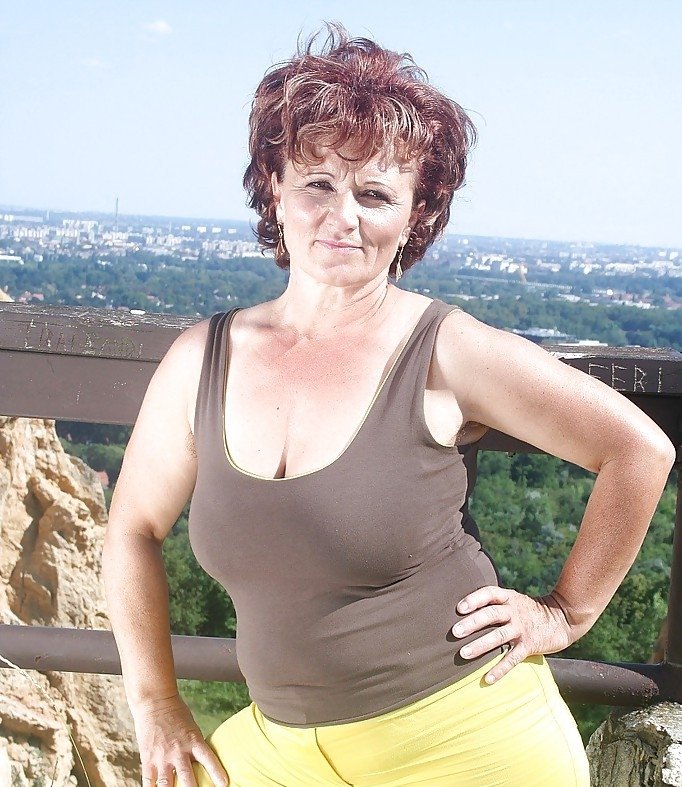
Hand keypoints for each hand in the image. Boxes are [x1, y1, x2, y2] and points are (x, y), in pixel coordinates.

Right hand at [132, 693, 228, 786]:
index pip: (208, 759)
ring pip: (166, 784)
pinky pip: (149, 782)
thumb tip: (201, 765)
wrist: (155, 701)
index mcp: (193, 740)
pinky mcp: (148, 759)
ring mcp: (162, 756)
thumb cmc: (177, 713)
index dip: (217, 773)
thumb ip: (195, 747)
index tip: (224, 784)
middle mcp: (178, 750)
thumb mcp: (191, 728)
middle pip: (187, 777)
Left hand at [452, 587, 574, 684]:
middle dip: (472, 623)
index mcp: (508, 598)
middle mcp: (514, 611)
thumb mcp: (514, 600)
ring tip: (464, 654)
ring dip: (480, 645)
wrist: (563, 618)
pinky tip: (487, 679)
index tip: (459, 608)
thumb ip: (495, 604)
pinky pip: (512, 659)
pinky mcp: (529, 645)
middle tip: (455, 632)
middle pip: (491, 614)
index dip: (474, 599)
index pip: (489, 594)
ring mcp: (522, 628)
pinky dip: (500, 669)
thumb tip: (464, 611)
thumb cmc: (529, 610)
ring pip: (499, 636)